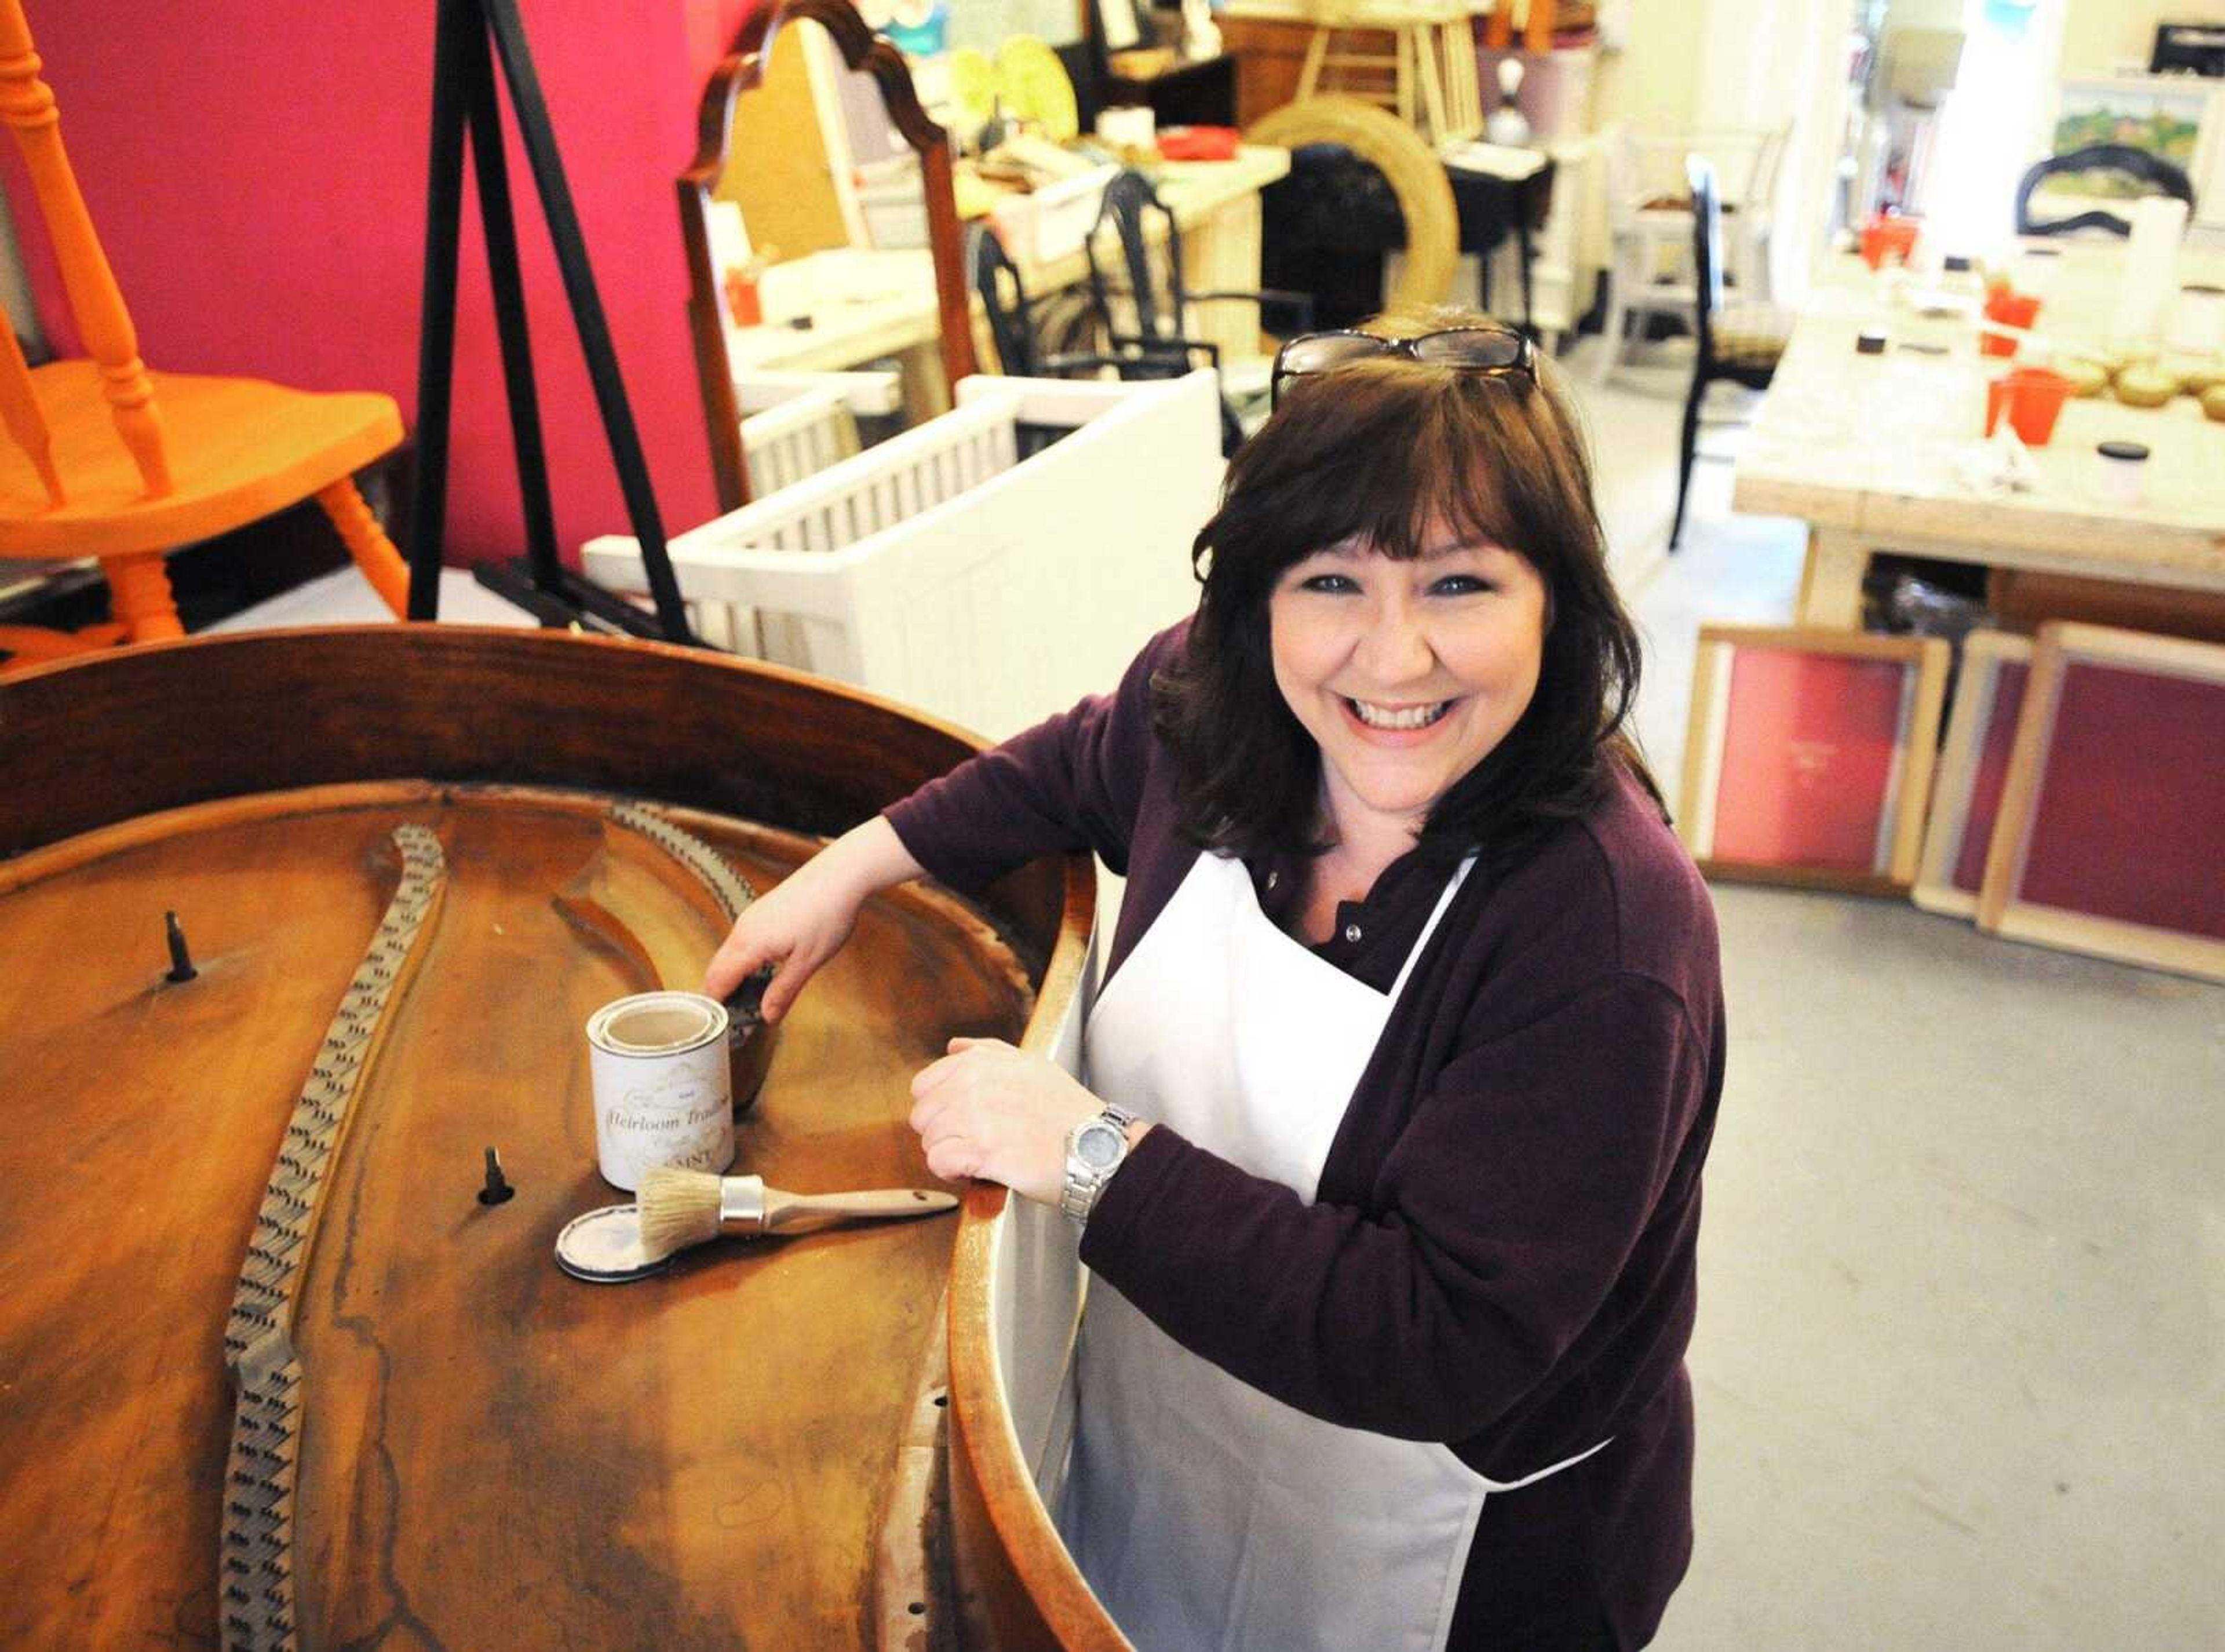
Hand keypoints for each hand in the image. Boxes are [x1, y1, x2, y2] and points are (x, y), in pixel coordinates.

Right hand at [703, 817, 924, 1020]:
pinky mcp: (760, 912)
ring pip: (727, 955)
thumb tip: (767, 1017)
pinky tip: (761, 972)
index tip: (721, 1028)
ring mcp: (750, 918)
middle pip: (716, 969)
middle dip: (720, 995)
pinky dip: (741, 962)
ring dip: (731, 978)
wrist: (839, 875)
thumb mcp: (808, 962)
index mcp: (749, 945)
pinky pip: (739, 943)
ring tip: (748, 1000)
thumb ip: (783, 991)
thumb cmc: (827, 916)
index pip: (717, 982)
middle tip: (734, 1019)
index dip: (716, 1007)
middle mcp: (742, 930)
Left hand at [908, 1037, 1109, 1205]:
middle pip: (923, 1116)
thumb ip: (988, 1051)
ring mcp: (975, 1116)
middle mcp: (972, 1083)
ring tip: (983, 1156)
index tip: (965, 1121)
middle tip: (976, 1141)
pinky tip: (978, 1170)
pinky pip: (940, 1163)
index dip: (941, 1108)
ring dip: (951, 1155)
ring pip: (929, 1142)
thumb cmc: (1066, 1111)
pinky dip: (954, 1173)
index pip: (924, 1085)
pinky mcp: (980, 1150)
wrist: (1095, 1147)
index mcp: (979, 1062)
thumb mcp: (1032, 1064)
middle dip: (944, 1133)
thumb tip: (953, 1046)